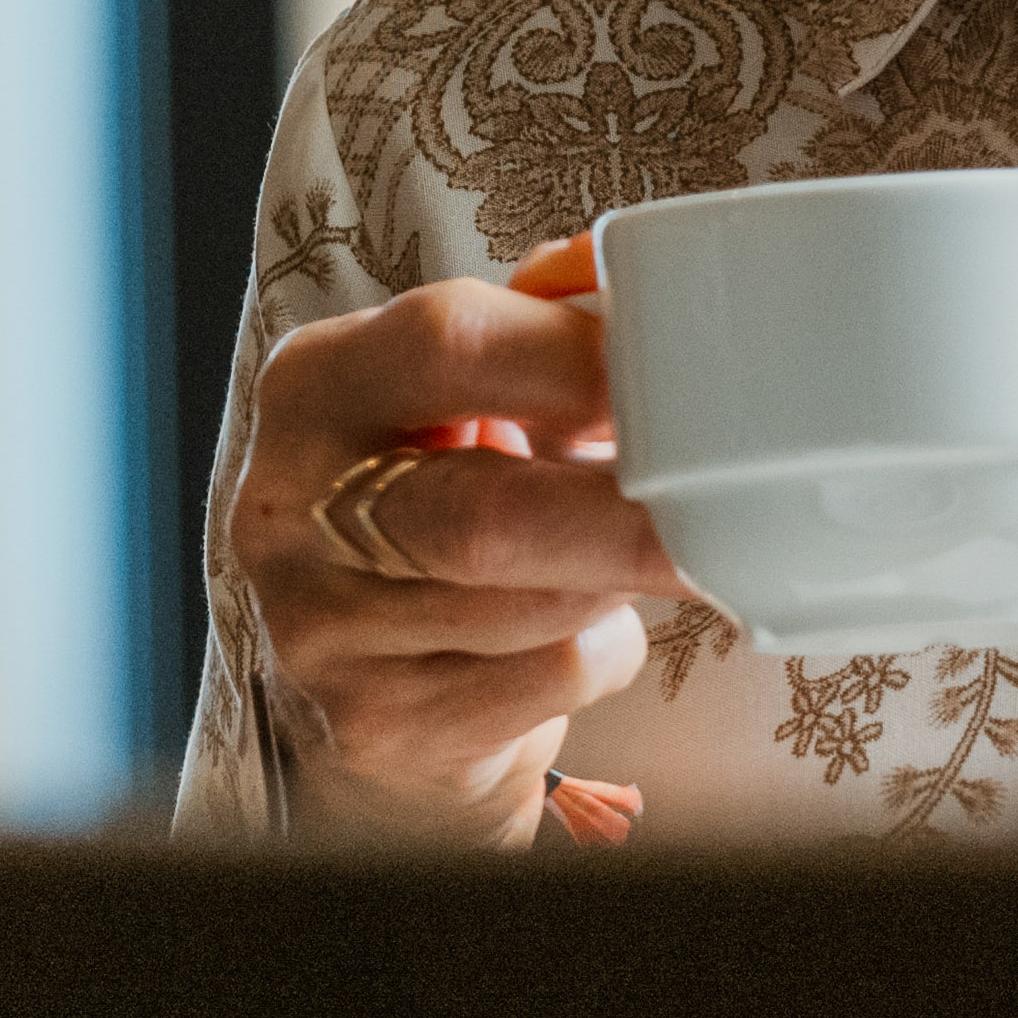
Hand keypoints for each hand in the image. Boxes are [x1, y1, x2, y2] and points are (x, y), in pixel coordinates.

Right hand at [221, 234, 697, 841]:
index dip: (581, 358)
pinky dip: (593, 652)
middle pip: (488, 514)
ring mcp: (321, 631)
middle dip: (626, 514)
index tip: (678, 373)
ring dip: (615, 583)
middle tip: (725, 503)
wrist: (366, 673)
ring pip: (534, 612)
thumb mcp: (456, 396)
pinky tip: (567, 632)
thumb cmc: (437, 500)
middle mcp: (291, 508)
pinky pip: (543, 683)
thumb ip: (537, 331)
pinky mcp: (375, 725)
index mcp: (316, 384)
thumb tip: (633, 293)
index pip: (450, 343)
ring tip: (618, 556)